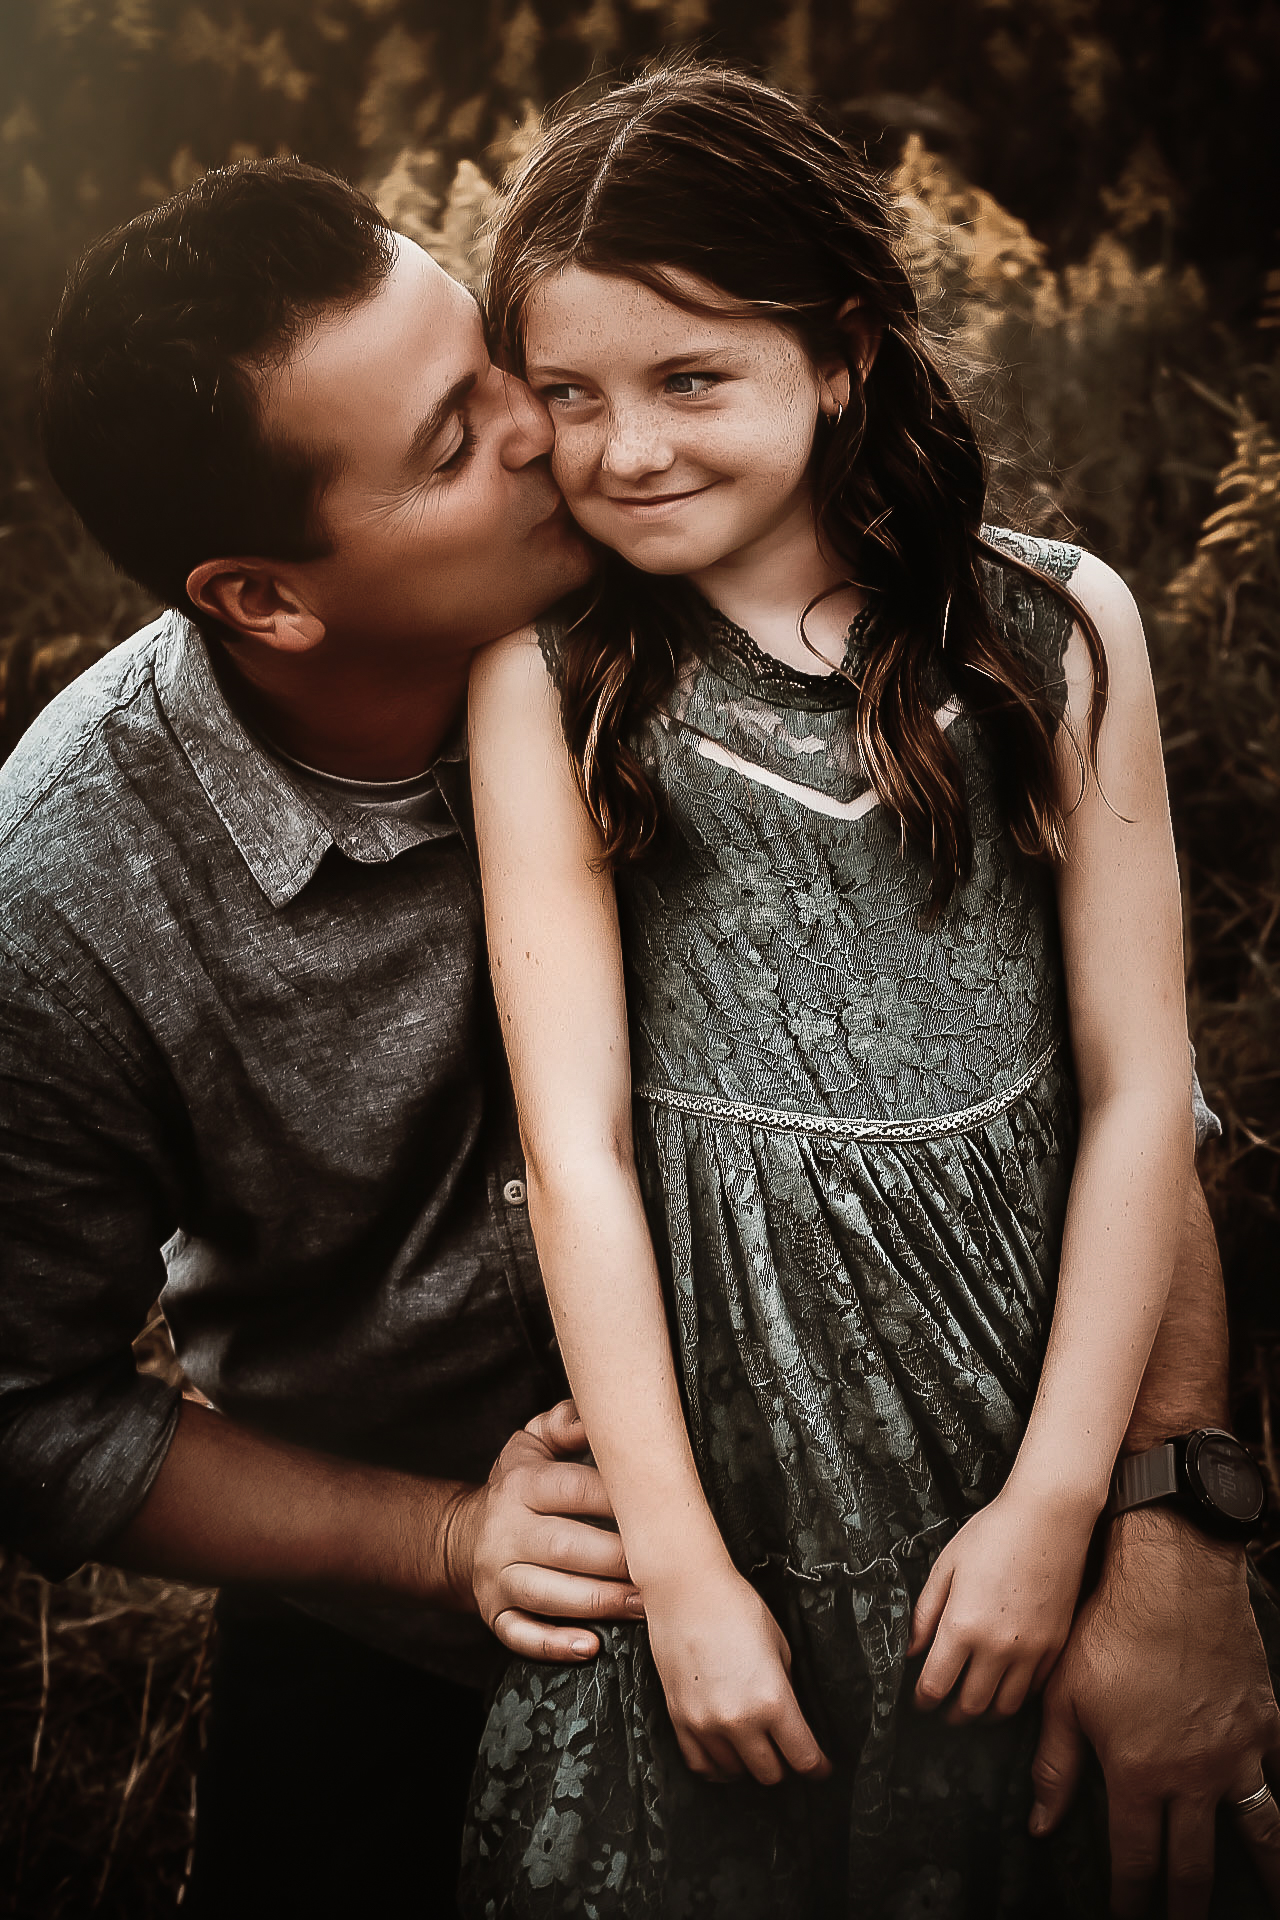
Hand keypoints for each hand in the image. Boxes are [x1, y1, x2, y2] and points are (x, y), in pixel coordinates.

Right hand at [442, 1399, 642, 1661]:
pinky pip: (521, 1635)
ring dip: (601, 1603)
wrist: (462, 1535)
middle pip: (567, 1547)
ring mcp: (497, 1577)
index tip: (662, 1508)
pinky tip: (592, 1646)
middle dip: (619, 1560)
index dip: (620, 1500)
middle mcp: (506, 1531)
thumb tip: (597, 1411)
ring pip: (550, 1595)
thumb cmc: (519, 1486)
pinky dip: (555, 1644)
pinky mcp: (495, 1614)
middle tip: (665, 1568)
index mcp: (522, 1485)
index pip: (575, 1490)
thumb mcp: (533, 1443)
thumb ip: (566, 1423)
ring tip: (645, 1605)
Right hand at [643, 1560, 830, 1786]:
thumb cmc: (736, 1607)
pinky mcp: (679, 1719)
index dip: (817, 1768)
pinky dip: (717, 1767)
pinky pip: (700, 1765)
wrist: (686, 1589)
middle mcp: (739, 1720)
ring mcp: (705, 1724)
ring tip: (756, 1747)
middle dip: (785, 1765)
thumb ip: (787, 1688)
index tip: (821, 1768)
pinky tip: (726, 1755)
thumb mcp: (780, 1646)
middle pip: (770, 1774)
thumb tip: (792, 1718)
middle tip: (788, 1750)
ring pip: (735, 1773)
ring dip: (750, 1764)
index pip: (803, 1758)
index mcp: (773, 1701)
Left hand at [909, 1487, 1093, 1721]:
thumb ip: (925, 1613)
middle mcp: (998, 1646)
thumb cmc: (994, 1533)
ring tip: (974, 1705)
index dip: (923, 1699)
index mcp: (963, 1626)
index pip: (936, 1685)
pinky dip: (1016, 1695)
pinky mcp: (1056, 1645)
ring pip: (1005, 1706)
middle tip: (943, 1710)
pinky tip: (1005, 1685)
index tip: (920, 1700)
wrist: (1049, 1517)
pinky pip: (1034, 1689)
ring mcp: (1032, 1650)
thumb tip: (910, 1649)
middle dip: (951, 1714)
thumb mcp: (946, 1566)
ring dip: (985, 1713)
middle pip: (970, 1705)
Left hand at [1030, 1509, 1279, 1917]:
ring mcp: (1236, 1751)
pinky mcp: (1264, 1721)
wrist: (1170, 1575)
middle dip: (1190, 1906)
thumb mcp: (1063, 1696)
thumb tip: (1039, 1825)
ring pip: (1260, 1830)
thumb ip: (1053, 1766)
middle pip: (1197, 1863)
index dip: (1132, 1902)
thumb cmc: (1108, 1628)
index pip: (1136, 1862)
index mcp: (1138, 1775)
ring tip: (1272, 1902)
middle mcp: (1193, 1776)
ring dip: (1269, 1872)